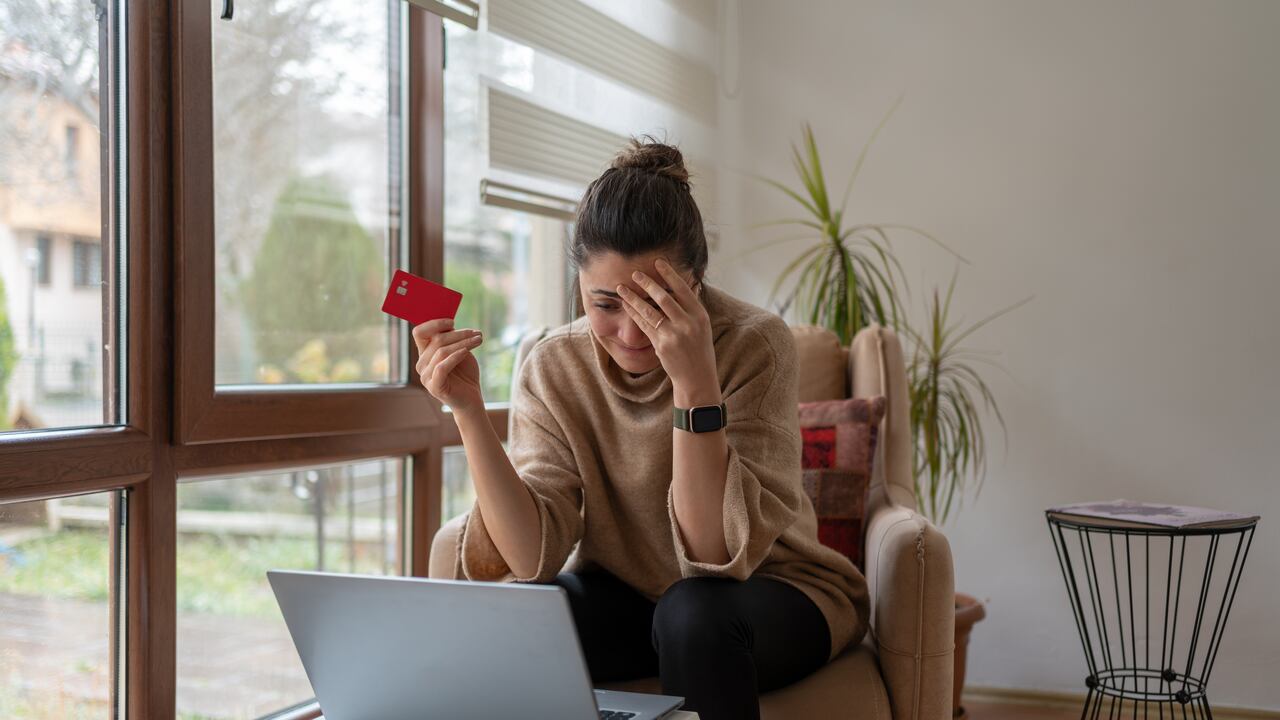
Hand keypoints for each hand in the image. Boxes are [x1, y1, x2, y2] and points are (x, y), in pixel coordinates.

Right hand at [413, 318, 485, 413]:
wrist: (471, 398)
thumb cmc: (465, 374)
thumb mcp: (460, 351)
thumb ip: (453, 339)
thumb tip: (450, 323)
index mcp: (425, 353)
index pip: (419, 333)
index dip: (433, 324)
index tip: (452, 321)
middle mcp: (422, 364)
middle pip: (436, 341)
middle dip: (458, 334)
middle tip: (476, 332)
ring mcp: (426, 376)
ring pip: (441, 352)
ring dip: (462, 343)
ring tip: (478, 340)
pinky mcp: (434, 386)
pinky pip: (442, 367)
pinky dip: (455, 357)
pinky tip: (466, 352)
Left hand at [616, 258, 718, 396]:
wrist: (697, 377)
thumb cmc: (699, 350)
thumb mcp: (703, 326)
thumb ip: (694, 306)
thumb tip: (691, 285)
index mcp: (700, 315)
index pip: (683, 289)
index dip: (669, 274)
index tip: (658, 262)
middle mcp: (688, 323)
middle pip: (664, 297)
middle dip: (647, 283)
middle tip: (635, 273)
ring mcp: (674, 335)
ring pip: (650, 311)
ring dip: (633, 298)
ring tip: (622, 288)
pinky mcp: (662, 345)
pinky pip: (644, 326)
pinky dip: (634, 314)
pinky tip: (626, 305)